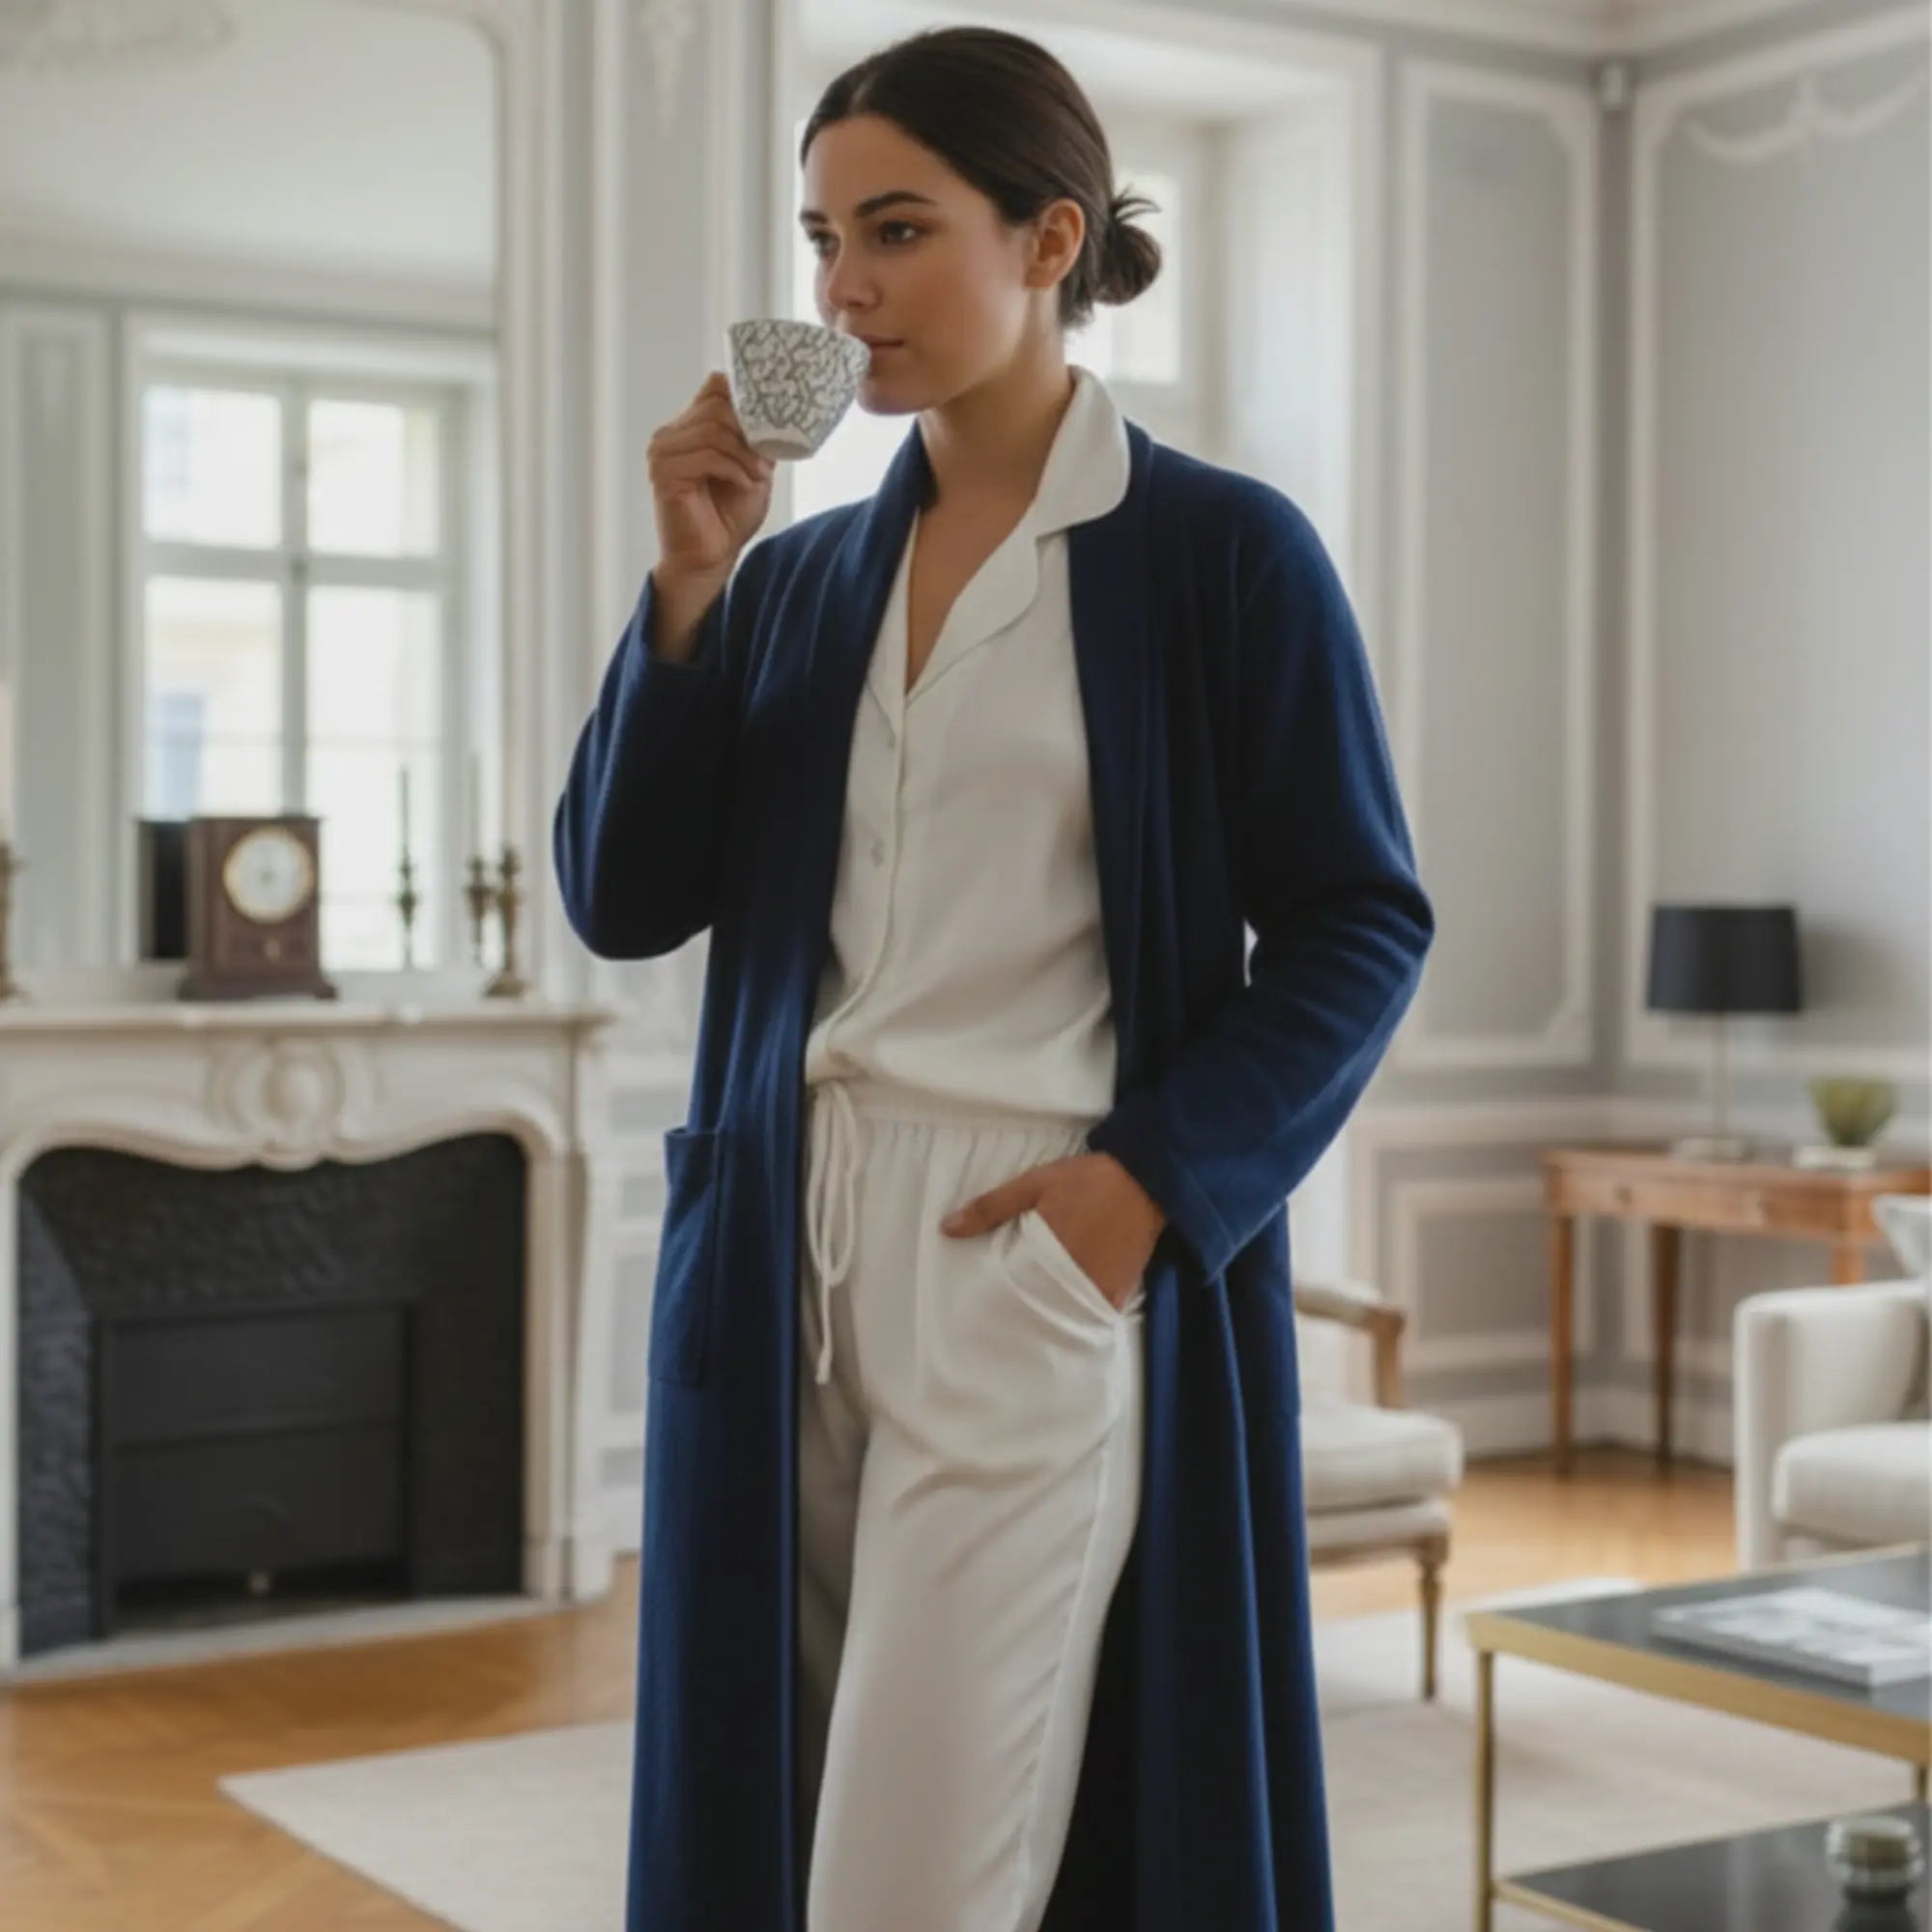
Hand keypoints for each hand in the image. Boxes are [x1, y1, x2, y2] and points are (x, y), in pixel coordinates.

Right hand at [646, 372, 775, 582]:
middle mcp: (670, 434)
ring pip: (713, 430)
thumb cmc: (728, 517)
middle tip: (765, 462)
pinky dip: (733, 470)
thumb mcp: (751, 468)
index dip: (746, 401)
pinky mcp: (664, 474)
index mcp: (688, 427)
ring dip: (745, 454)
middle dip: (750, 432)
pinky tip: (744, 485)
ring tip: (758, 476)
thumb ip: (755, 438)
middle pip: (717, 406)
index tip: (770, 427)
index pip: (715, 387)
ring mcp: (663, 453)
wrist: (709, 559)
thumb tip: (775, 409)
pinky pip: (707, 456)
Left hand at [941, 1152, 1164, 1312]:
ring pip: (1064, 1313)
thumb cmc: (1087, 1181)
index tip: (980, 1307)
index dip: (997, 1300)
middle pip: (1038, 1308)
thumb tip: (946, 1229)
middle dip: (1021, 1311)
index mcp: (1048, 1256)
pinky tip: (1063, 1307)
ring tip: (1029, 1313)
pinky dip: (1077, 1311)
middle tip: (1001, 1317)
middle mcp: (1073, 1281)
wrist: (1147, 1179)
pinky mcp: (1119, 1292)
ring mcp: (1099, 1290)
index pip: (1013, 1292)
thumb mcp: (1034, 1184)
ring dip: (1048, 1313)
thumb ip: (990, 1207)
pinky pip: (1091, 1312)